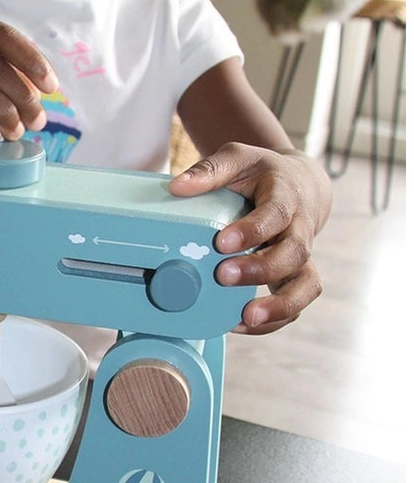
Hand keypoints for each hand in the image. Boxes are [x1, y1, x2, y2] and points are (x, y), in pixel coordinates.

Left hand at [168, 142, 330, 334]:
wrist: (300, 184)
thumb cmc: (262, 172)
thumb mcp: (237, 159)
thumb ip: (209, 171)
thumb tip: (177, 187)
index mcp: (286, 196)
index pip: (276, 214)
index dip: (252, 230)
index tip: (221, 242)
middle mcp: (301, 228)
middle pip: (293, 253)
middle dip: (260, 269)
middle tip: (223, 276)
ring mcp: (302, 255)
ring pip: (306, 284)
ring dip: (279, 304)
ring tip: (247, 317)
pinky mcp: (298, 275)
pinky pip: (296, 302)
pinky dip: (274, 318)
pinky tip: (241, 323)